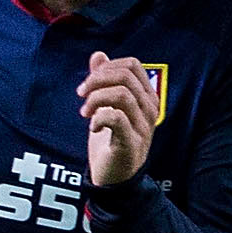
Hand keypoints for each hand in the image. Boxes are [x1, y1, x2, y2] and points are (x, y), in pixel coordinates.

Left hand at [82, 50, 160, 186]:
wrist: (114, 177)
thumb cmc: (110, 139)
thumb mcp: (105, 106)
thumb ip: (104, 81)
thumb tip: (98, 55)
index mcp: (146, 96)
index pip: (132, 65)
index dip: (106, 67)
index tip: (88, 84)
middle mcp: (149, 108)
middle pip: (125, 76)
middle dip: (96, 80)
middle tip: (81, 95)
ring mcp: (143, 126)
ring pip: (121, 94)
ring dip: (95, 99)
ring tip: (85, 113)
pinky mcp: (131, 143)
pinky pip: (117, 118)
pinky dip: (98, 118)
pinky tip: (93, 127)